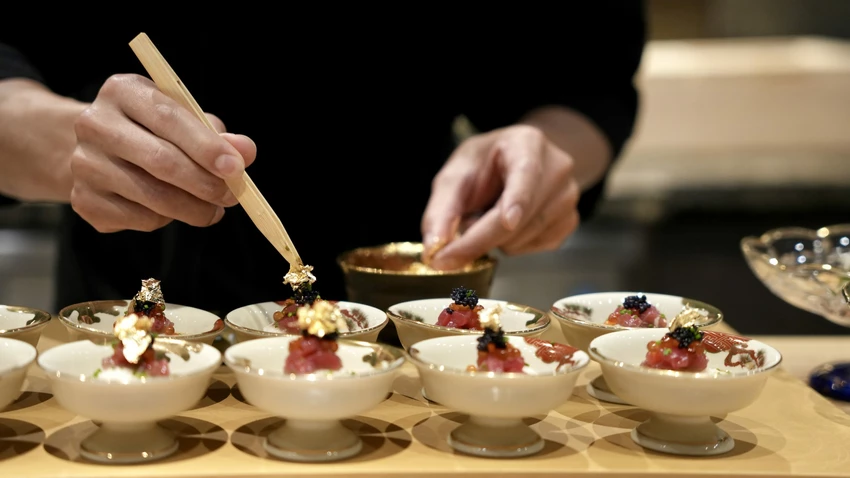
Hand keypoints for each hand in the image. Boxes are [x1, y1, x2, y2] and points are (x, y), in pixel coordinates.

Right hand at [70, 74, 257, 232]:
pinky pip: (140, 219)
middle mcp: (95, 123)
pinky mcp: (83, 200)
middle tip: (232, 197)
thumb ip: (217, 135)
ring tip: (212, 210)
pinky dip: (166, 220)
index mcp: (123, 91)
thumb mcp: (185, 120)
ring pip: (153, 197)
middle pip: (161, 161)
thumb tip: (245, 151)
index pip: (169, 118)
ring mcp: (84, 164)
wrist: (100, 151)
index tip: (235, 168)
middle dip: (205, 183)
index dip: (206, 146)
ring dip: (193, 209)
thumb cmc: (154, 132)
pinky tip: (172, 211)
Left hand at [421, 125, 579, 269]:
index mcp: (528, 144)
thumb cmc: (485, 165)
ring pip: (522, 239)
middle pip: (520, 218)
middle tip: (452, 241)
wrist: (515, 163)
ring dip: (493, 240)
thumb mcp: (456, 174)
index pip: (525, 174)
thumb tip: (434, 246)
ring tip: (487, 215)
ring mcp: (568, 197)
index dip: (516, 200)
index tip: (507, 222)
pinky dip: (511, 246)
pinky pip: (533, 249)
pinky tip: (506, 226)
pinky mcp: (569, 222)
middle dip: (479, 237)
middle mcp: (556, 169)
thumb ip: (441, 209)